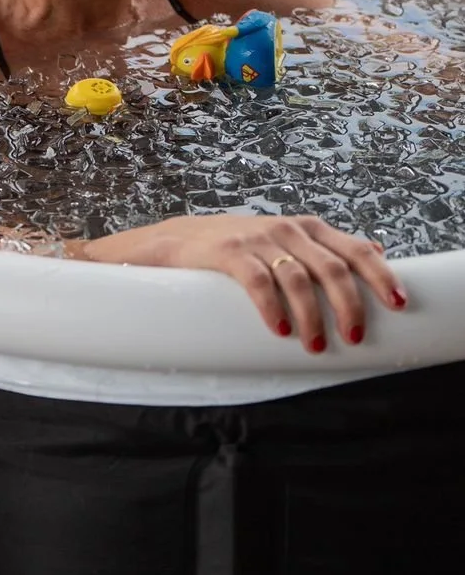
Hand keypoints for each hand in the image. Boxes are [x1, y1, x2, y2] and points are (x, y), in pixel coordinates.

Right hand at [80, 213, 407, 353]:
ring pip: (299, 279)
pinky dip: (273, 308)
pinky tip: (279, 330)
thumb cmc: (238, 248)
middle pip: (333, 269)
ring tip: (315, 345)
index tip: (399, 305)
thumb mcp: (287, 240)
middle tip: (352, 337)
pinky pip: (259, 281)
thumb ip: (328, 246)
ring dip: (312, 317)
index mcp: (308, 228)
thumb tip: (376, 249)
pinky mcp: (229, 252)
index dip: (381, 277)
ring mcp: (258, 239)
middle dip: (348, 307)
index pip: (355, 251)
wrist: (176, 241)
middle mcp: (288, 230)